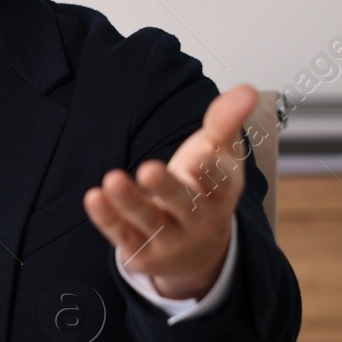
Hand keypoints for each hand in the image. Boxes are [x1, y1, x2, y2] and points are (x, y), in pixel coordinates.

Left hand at [83, 84, 258, 297]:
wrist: (197, 250)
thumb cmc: (205, 188)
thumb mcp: (220, 153)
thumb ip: (226, 120)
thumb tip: (247, 90)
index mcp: (221, 194)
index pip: (219, 184)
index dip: (211, 172)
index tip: (201, 157)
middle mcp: (198, 220)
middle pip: (183, 204)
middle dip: (167, 188)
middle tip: (149, 168)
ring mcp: (169, 239)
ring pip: (148, 221)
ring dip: (130, 202)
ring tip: (112, 179)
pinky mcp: (142, 251)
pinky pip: (122, 234)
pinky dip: (107, 218)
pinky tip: (94, 197)